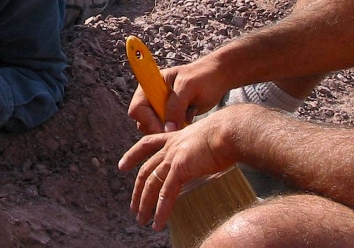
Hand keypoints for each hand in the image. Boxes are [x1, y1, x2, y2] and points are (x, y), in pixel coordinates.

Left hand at [118, 107, 241, 230]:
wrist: (231, 131)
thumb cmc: (227, 134)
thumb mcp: (206, 140)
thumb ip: (198, 150)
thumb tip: (202, 159)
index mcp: (176, 137)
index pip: (147, 145)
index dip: (133, 156)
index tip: (122, 165)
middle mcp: (171, 146)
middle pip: (146, 170)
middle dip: (137, 190)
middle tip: (133, 206)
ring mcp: (174, 157)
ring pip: (152, 184)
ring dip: (145, 204)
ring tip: (142, 220)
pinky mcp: (180, 168)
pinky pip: (166, 194)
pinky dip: (161, 211)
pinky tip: (157, 223)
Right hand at [127, 59, 230, 133]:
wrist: (219, 77)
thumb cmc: (203, 76)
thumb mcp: (188, 87)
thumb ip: (176, 106)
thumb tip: (167, 129)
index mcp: (150, 85)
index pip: (138, 108)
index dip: (147, 120)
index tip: (163, 128)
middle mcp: (153, 98)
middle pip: (143, 122)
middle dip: (158, 127)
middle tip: (177, 128)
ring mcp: (162, 108)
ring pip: (155, 128)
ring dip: (168, 129)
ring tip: (186, 119)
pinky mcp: (172, 117)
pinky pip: (168, 130)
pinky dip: (177, 130)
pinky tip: (190, 119)